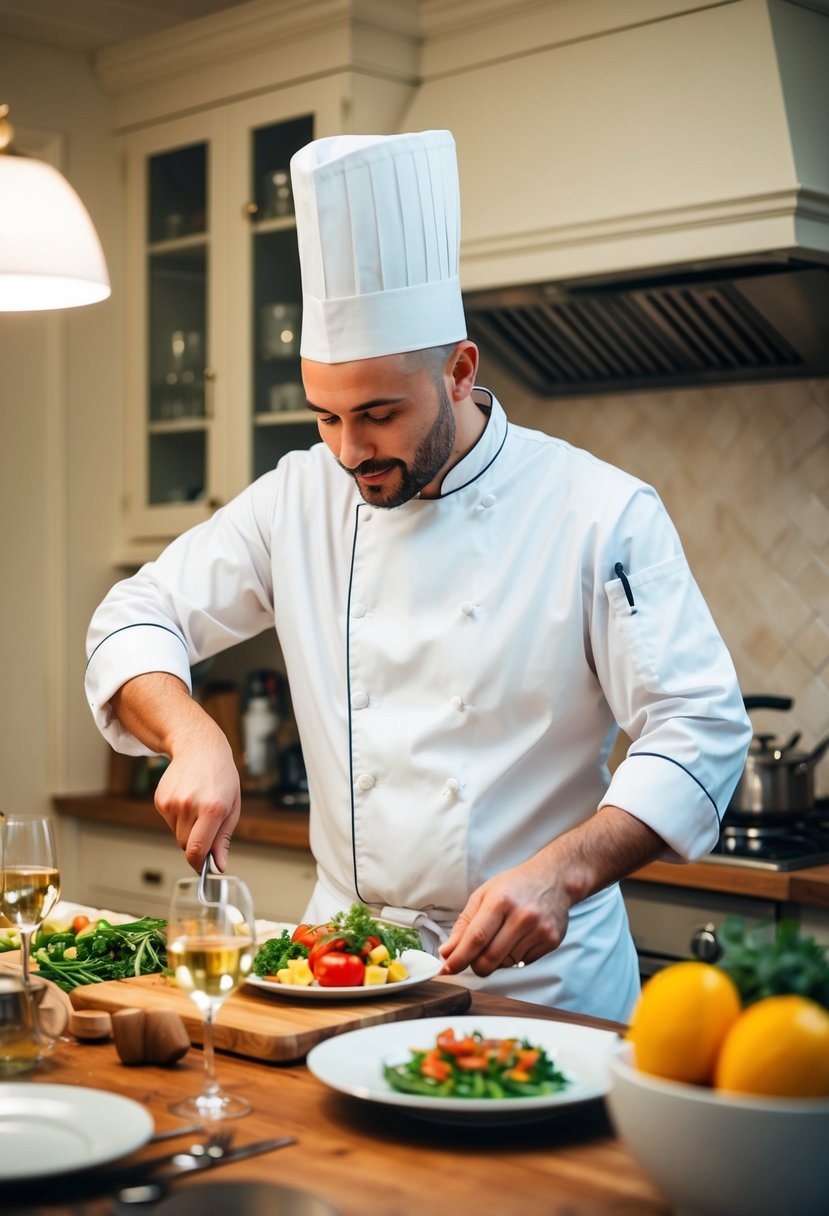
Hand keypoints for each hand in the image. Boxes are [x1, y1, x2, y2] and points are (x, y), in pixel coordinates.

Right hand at [153, 723, 240, 871]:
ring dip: (187, 829)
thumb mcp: (232, 806)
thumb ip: (223, 839)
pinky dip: (178, 818)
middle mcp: (190, 805)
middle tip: (206, 824)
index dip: (199, 864)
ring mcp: (172, 802)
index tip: (203, 868)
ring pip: (176, 834)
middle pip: (186, 845)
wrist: (199, 747)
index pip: (198, 850)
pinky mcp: (160, 800)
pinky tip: (187, 798)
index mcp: (213, 808)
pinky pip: (168, 822)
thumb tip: (219, 865)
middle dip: (196, 843)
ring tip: (198, 805)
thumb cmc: (221, 775)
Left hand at [438, 806, 664, 977]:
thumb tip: (447, 953)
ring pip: (506, 964)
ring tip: (503, 936)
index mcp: (499, 901)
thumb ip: (466, 924)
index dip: (456, 960)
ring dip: (498, 958)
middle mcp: (519, 917)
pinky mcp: (553, 940)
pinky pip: (525, 961)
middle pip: (487, 961)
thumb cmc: (519, 880)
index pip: (472, 942)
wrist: (563, 872)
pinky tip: (521, 936)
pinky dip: (517, 955)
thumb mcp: (487, 893)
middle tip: (472, 956)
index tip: (446, 968)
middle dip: (476, 963)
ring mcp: (539, 931)